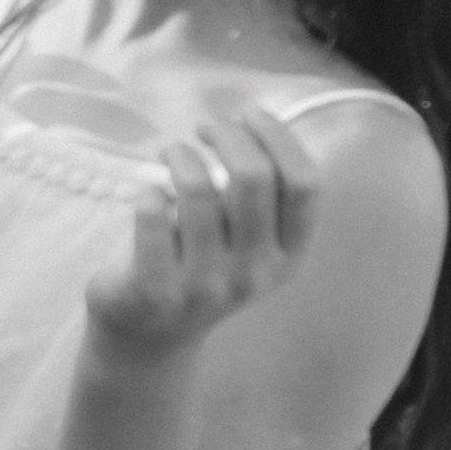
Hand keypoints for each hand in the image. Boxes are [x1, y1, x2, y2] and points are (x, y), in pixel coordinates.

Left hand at [84, 112, 319, 353]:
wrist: (149, 335)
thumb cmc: (199, 265)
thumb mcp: (247, 241)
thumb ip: (260, 193)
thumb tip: (254, 118)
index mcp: (288, 256)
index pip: (304, 185)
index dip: (278, 137)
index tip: (247, 113)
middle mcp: (254, 274)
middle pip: (253, 178)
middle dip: (226, 134)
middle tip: (204, 126)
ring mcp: (206, 286)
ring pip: (199, 190)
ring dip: (180, 154)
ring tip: (171, 153)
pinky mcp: (156, 289)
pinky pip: (151, 215)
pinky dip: (146, 190)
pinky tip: (147, 193)